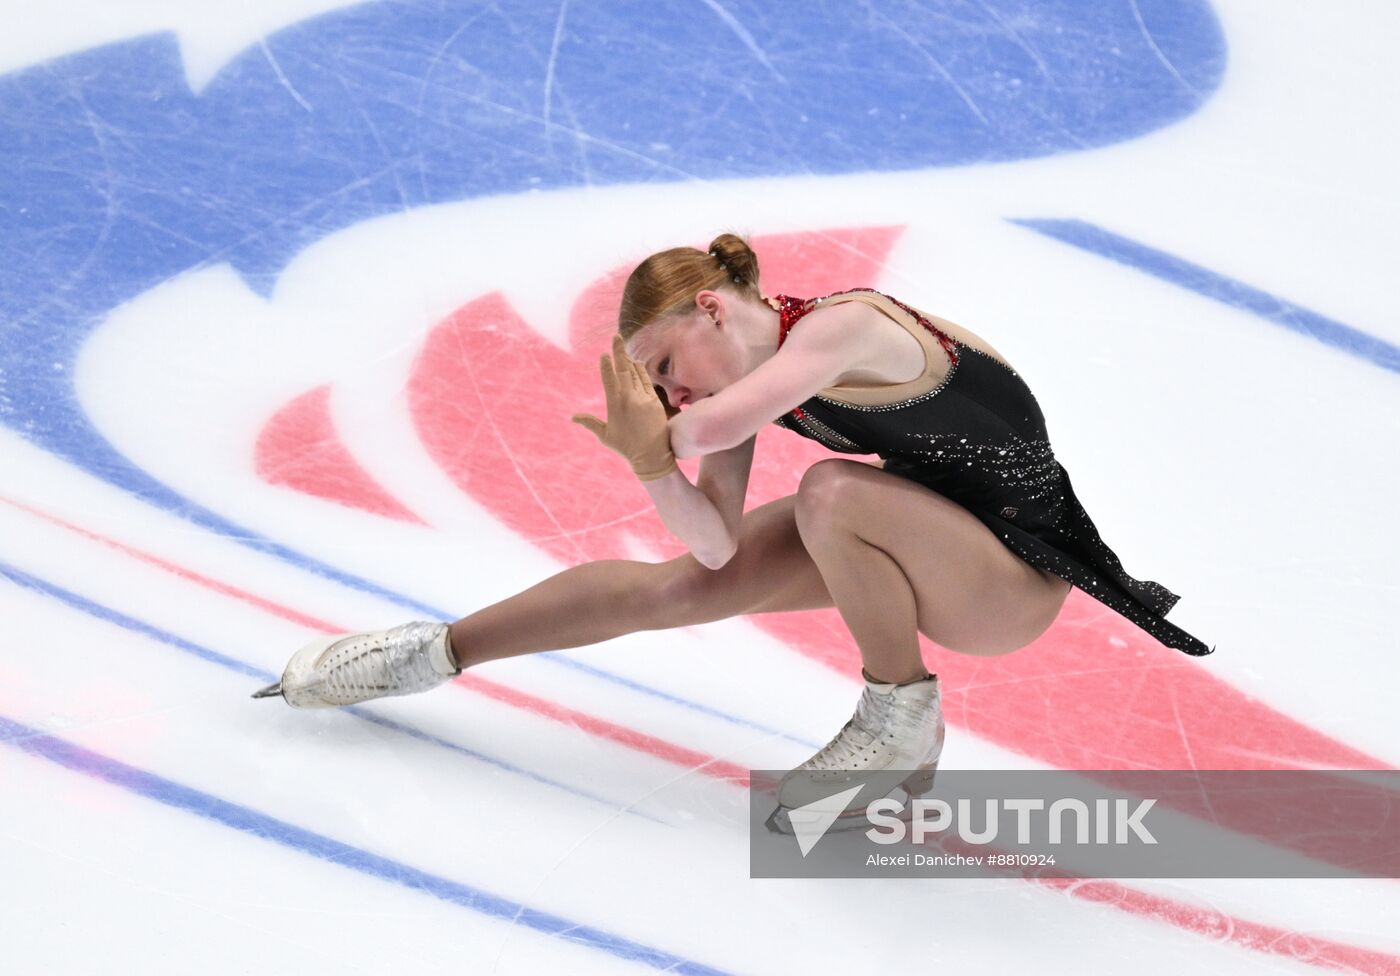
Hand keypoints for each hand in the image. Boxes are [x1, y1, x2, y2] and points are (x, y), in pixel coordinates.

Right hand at [571, 334, 678, 480]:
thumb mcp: (606, 436)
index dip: (606, 367)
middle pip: (623, 371)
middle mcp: (630, 400)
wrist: (652, 457)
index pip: (610, 381)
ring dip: (629, 361)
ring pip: (635, 374)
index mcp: (615, 406)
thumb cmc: (626, 448)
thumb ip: (590, 423)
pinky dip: (641, 372)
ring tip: (624, 350)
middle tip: (616, 337)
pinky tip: (637, 364)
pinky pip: (646, 382)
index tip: (604, 355)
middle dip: (619, 353)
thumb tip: (573, 417)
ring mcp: (644, 399)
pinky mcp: (654, 402)